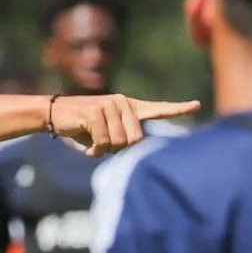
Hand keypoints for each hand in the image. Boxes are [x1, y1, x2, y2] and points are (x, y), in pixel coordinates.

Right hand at [58, 95, 198, 156]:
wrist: (55, 115)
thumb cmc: (82, 128)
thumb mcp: (106, 135)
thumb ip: (121, 140)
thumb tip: (132, 145)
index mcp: (129, 107)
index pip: (157, 109)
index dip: (177, 109)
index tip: (196, 105)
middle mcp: (122, 103)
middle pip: (135, 140)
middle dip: (118, 149)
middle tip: (102, 143)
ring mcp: (109, 105)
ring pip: (119, 143)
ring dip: (104, 149)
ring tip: (92, 139)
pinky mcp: (95, 111)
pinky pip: (103, 142)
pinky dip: (94, 149)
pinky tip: (87, 142)